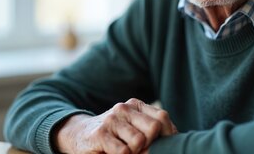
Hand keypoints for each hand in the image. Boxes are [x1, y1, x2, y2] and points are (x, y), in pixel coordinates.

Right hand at [54, 98, 176, 153]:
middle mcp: (124, 108)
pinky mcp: (100, 134)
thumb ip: (152, 132)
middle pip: (154, 127)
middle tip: (141, 151)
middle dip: (151, 144)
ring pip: (139, 141)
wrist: (78, 136)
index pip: (162, 117)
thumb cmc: (112, 137)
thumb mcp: (133, 129)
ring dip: (135, 153)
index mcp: (136, 105)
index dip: (168, 135)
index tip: (164, 147)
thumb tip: (175, 142)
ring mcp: (112, 120)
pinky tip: (113, 153)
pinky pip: (124, 152)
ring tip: (125, 151)